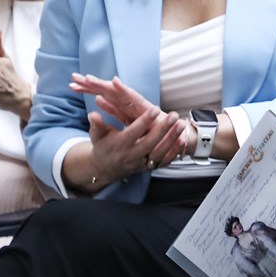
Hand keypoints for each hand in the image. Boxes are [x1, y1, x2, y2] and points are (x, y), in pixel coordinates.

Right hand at [72, 73, 193, 171]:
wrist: (107, 168)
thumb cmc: (103, 146)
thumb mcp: (97, 136)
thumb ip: (97, 125)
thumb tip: (92, 114)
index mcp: (120, 145)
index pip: (133, 133)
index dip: (144, 121)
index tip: (155, 109)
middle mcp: (132, 155)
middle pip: (150, 143)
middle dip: (163, 129)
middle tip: (173, 115)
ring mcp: (142, 163)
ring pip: (160, 153)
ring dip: (172, 139)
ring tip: (181, 124)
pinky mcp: (150, 168)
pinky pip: (164, 162)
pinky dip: (174, 152)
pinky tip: (183, 140)